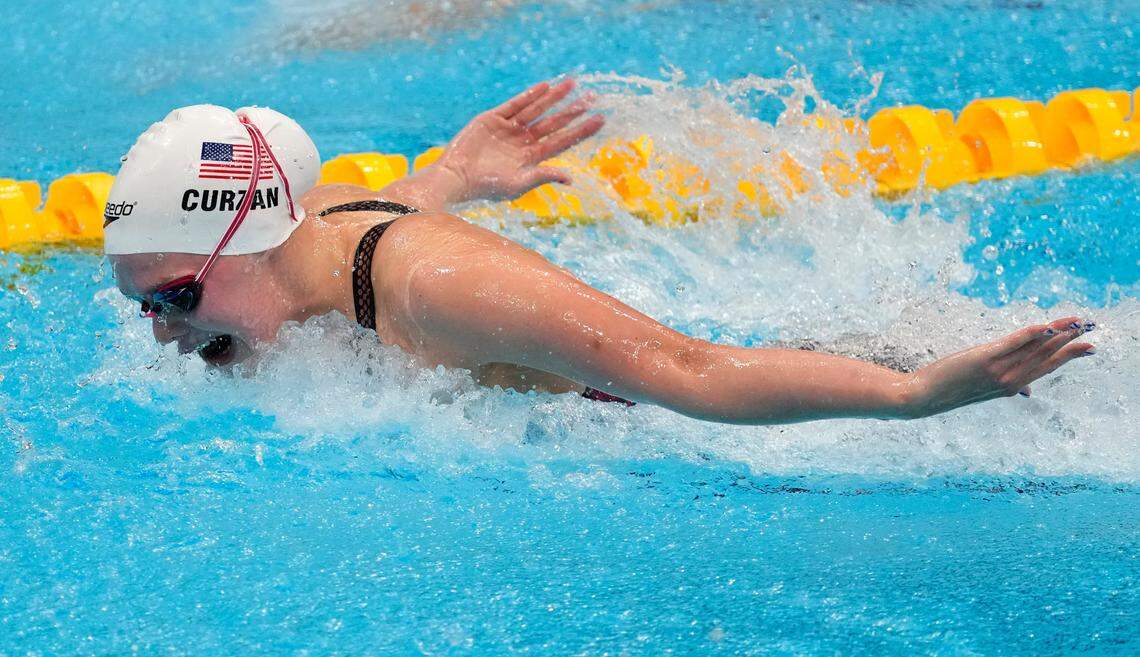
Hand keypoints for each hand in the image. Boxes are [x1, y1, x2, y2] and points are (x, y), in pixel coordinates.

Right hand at [434, 78, 605, 201]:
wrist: (456, 177)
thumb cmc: (486, 187)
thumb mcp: (519, 184)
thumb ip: (544, 175)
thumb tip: (571, 178)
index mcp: (532, 158)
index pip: (562, 141)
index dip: (581, 130)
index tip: (600, 119)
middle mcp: (523, 141)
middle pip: (553, 122)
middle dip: (572, 110)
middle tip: (592, 98)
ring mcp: (508, 129)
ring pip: (537, 109)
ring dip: (554, 97)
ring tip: (573, 85)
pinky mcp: (492, 118)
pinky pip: (514, 104)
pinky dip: (530, 95)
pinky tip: (545, 87)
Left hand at [904, 316, 1095, 417]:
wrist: (925, 396)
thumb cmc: (953, 387)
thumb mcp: (985, 388)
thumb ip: (1011, 384)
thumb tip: (1029, 391)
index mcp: (1013, 386)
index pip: (1047, 366)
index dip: (1068, 355)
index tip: (1089, 346)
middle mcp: (1011, 381)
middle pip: (1047, 357)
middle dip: (1071, 342)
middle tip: (1090, 327)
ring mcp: (999, 371)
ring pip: (1034, 349)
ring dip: (1056, 333)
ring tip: (1074, 322)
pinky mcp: (984, 360)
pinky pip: (1012, 344)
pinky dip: (1029, 335)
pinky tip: (1044, 325)